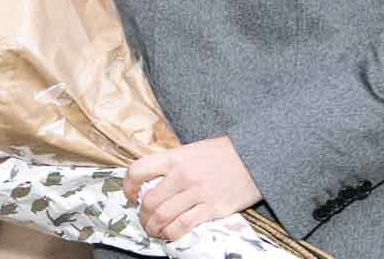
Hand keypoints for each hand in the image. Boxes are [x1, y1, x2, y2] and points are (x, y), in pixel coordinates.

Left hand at [124, 136, 261, 241]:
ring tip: (154, 230)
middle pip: (149, 201)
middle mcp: (183, 175)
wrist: (256, 156)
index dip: (128, 186)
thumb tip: (153, 181)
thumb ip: (173, 164)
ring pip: (162, 217)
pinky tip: (169, 234)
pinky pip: (183, 226)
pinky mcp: (212, 209)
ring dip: (153, 228)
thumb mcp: (193, 149)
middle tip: (144, 219)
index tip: (130, 195)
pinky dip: (171, 234)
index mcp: (176, 157)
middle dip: (142, 215)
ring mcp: (197, 193)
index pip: (139, 170)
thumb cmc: (224, 152)